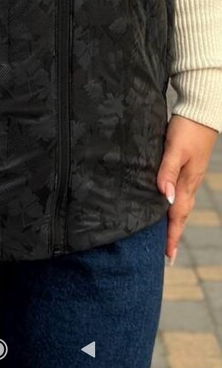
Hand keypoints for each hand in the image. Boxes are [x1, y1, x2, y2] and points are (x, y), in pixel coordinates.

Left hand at [157, 113, 218, 261]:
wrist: (202, 110)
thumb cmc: (188, 128)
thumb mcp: (175, 148)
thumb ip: (168, 171)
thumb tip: (165, 197)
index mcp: (188, 182)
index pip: (177, 215)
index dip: (171, 236)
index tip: (167, 256)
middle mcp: (190, 182)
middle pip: (181, 214)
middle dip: (173, 234)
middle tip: (166, 254)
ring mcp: (191, 175)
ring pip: (182, 204)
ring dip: (174, 220)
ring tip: (166, 234)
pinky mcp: (189, 167)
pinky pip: (182, 192)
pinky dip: (175, 204)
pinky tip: (168, 202)